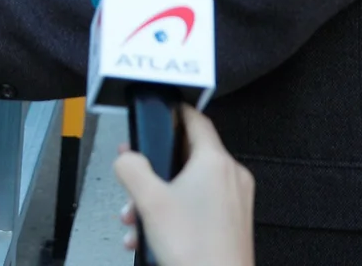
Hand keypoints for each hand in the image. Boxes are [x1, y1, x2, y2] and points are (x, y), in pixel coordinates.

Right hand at [114, 106, 256, 265]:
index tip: (163, 112)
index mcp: (216, 162)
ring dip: (160, 196)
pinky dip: (175, 213)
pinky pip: (199, 207)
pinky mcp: (232, 223)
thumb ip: (131, 168)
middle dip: (154, 169)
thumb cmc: (196, 250)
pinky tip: (152, 233)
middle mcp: (231, 178)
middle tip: (135, 174)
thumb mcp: (148, 200)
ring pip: (190, 185)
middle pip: (188, 156)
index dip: (174, 112)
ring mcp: (235, 202)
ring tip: (138, 214)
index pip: (196, 120)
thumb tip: (126, 159)